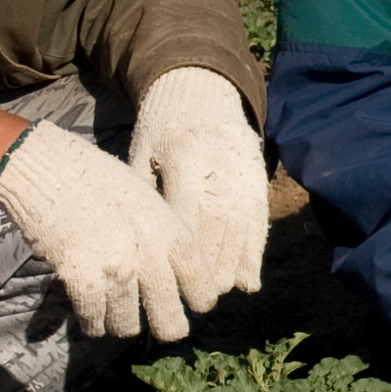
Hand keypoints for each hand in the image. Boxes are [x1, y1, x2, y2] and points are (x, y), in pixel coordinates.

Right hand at [0, 121, 194, 341]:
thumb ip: (163, 235)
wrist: (50, 167)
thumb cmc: (98, 178)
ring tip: (117, 317)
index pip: (201, 285)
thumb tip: (173, 272)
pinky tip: (92, 318)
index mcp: (171, 232)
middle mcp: (150, 256)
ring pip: (128, 326)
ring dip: (121, 324)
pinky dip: (92, 323)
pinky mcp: (82, 280)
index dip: (199, 300)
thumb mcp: (147, 199)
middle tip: (163, 328)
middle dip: (167, 328)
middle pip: (170, 320)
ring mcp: (117, 270)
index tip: (193, 305)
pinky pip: (93, 320)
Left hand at [128, 66, 267, 311]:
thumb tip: (131, 244)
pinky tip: (246, 282)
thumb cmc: (162, 127)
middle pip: (216, 230)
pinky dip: (254, 256)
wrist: (203, 90)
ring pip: (241, 232)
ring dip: (231, 267)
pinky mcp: (259, 183)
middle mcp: (220, 169)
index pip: (185, 216)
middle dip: (207, 269)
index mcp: (185, 159)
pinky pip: (259, 226)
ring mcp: (244, 177)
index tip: (171, 282)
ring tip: (216, 294)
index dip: (180, 253)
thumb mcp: (142, 153)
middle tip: (194, 301)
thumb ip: (142, 192)